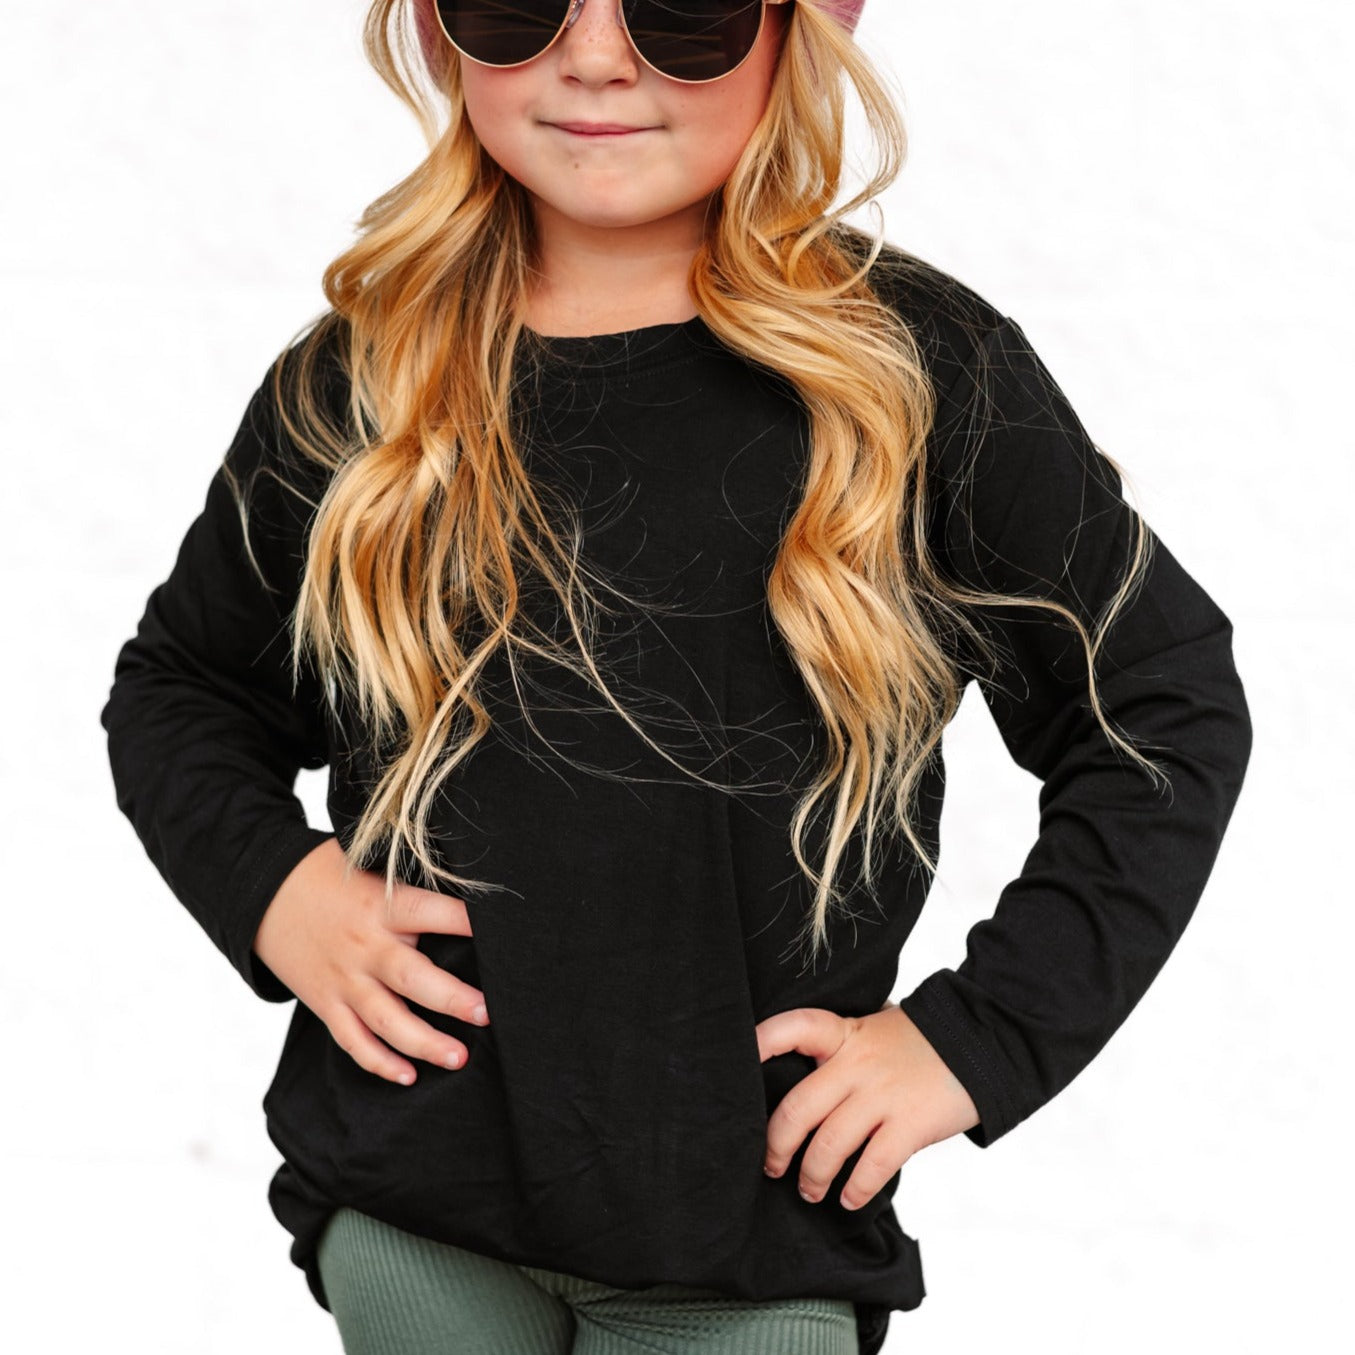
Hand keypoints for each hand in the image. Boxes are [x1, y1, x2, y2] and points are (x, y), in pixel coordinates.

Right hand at [252, 837, 489, 1085]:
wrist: (261, 895)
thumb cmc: (327, 874)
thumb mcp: (369, 862)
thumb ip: (410, 880)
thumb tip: (467, 879)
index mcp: (382, 905)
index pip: (434, 913)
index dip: (467, 922)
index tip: (502, 935)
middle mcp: (365, 946)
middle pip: (412, 979)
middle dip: (452, 999)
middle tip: (487, 1014)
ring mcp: (344, 980)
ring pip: (386, 1021)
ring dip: (423, 1043)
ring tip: (459, 1058)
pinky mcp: (325, 1004)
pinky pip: (353, 1041)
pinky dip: (378, 1062)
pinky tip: (408, 1076)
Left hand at [756, 1002, 980, 1210]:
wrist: (982, 1042)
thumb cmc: (919, 1041)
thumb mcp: (873, 1030)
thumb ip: (841, 1049)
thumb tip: (800, 1076)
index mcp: (845, 1034)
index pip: (794, 1028)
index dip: (762, 1042)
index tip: (739, 1061)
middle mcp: (858, 1064)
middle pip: (798, 1108)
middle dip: (776, 1146)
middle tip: (770, 1166)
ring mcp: (884, 1095)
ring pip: (829, 1145)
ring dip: (812, 1176)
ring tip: (810, 1190)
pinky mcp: (911, 1124)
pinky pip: (872, 1166)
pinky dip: (855, 1190)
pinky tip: (848, 1199)